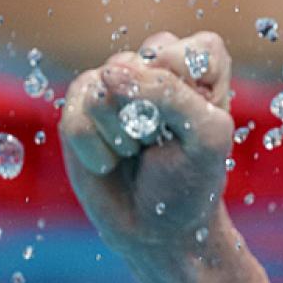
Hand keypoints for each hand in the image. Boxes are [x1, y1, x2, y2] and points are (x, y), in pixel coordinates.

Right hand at [58, 30, 235, 256]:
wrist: (157, 228)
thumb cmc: (191, 181)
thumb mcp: (206, 137)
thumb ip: (170, 94)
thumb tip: (108, 75)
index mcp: (199, 60)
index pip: (182, 54)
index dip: (185, 97)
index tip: (193, 128)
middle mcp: (154, 61)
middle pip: (135, 68)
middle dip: (150, 119)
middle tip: (163, 143)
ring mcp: (113, 81)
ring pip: (103, 91)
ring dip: (123, 137)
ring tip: (138, 151)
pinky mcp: (80, 104)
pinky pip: (76, 117)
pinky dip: (96, 151)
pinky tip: (111, 161)